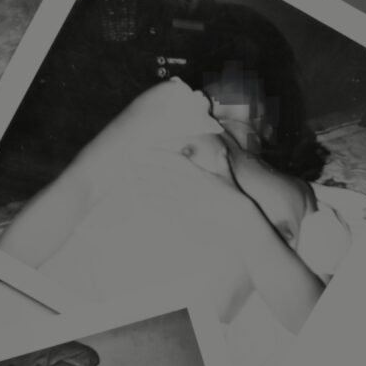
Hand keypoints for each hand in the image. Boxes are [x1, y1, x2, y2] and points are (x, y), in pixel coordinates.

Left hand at [129, 145, 256, 241]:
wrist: (237, 215)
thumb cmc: (234, 196)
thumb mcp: (227, 176)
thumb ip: (222, 162)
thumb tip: (223, 151)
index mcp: (198, 172)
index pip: (174, 158)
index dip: (159, 153)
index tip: (146, 150)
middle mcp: (189, 183)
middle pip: (161, 173)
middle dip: (143, 169)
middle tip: (129, 166)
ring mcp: (185, 197)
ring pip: (159, 189)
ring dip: (143, 185)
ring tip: (130, 183)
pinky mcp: (184, 212)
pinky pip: (163, 206)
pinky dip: (150, 203)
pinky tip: (140, 201)